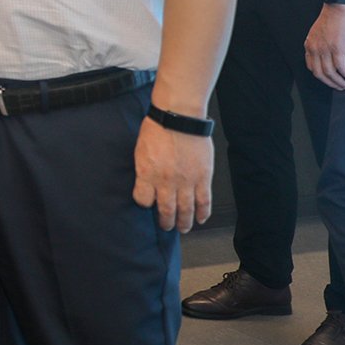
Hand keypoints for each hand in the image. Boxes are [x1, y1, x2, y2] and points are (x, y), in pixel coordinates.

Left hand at [132, 117, 212, 232]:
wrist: (179, 116)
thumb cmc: (157, 128)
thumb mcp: (140, 151)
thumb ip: (144, 169)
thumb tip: (145, 183)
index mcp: (147, 174)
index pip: (143, 200)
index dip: (144, 203)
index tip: (147, 203)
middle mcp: (166, 181)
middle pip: (166, 210)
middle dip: (166, 221)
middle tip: (167, 227)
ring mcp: (186, 180)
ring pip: (186, 209)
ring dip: (185, 222)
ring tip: (184, 228)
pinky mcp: (203, 177)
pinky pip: (204, 200)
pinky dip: (203, 212)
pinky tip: (201, 218)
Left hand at [305, 4, 344, 90]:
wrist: (338, 8)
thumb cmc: (331, 18)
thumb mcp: (318, 32)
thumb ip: (319, 44)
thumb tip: (327, 54)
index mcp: (309, 44)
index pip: (310, 66)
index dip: (319, 75)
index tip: (327, 79)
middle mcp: (314, 49)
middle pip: (319, 73)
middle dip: (329, 83)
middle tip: (338, 87)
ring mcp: (325, 49)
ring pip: (330, 73)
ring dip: (339, 82)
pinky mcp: (337, 48)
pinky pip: (340, 67)